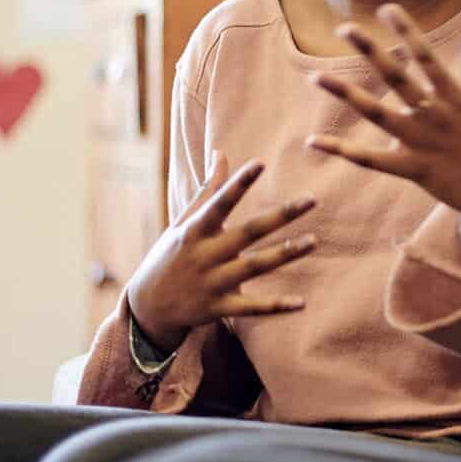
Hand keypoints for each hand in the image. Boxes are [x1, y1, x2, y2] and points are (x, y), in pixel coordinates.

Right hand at [126, 157, 315, 352]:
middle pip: (248, 233)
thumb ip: (207, 190)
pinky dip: (276, 306)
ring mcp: (212, 283)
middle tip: (312, 200)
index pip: (219, 202)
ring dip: (285, 254)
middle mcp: (204, 255)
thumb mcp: (183, 222)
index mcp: (195, 230)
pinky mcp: (218, 308)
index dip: (239, 183)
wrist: (146, 307)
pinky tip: (301, 303)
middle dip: (280, 216)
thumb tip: (221, 153)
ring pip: (255, 267)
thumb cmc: (171, 255)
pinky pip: (252, 307)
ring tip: (314, 241)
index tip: (260, 163)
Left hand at [307, 5, 460, 234]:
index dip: (409, 32)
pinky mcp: (415, 170)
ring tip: (317, 77)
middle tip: (346, 28)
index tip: (388, 8)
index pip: (428, 58)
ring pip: (379, 116)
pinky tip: (314, 141)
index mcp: (456, 98)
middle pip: (399, 80)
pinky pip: (373, 161)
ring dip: (347, 95)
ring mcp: (424, 144)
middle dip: (372, 53)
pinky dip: (343, 151)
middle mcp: (437, 117)